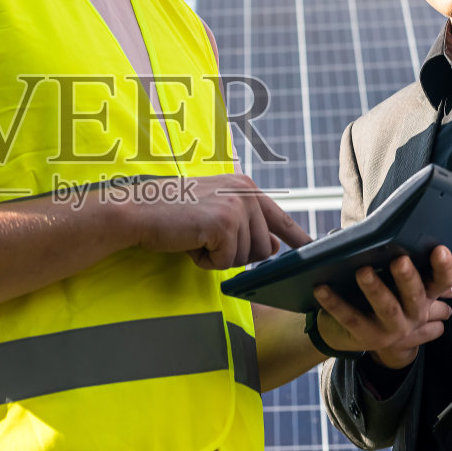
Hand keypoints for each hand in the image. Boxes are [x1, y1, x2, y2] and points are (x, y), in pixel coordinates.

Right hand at [128, 174, 310, 268]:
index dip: (298, 237)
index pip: (280, 217)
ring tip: (194, 237)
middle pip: (264, 249)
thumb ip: (246, 226)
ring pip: (245, 258)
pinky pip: (226, 263)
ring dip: (217, 258)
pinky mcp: (224, 225)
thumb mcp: (214, 213)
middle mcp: (246, 194)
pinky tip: (189, 242)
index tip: (313, 249)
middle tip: (205, 239)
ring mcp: (236, 208)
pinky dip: (205, 262)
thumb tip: (275, 247)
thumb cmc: (171, 213)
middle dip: (235, 254)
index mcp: (245, 187)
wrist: (138, 210)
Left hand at [311, 247, 451, 368]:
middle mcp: (414, 314)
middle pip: (415, 295)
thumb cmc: (378, 296)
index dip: (445, 267)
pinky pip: (350, 317)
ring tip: (363, 272)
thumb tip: (388, 232)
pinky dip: (335, 302)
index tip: (439, 249)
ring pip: (386, 308)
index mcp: (425, 295)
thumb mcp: (397, 283)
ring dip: (375, 289)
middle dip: (407, 278)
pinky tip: (321, 288)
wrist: (358, 333)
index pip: (442, 280)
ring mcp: (392, 328)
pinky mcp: (367, 336)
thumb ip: (401, 262)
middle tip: (400, 260)